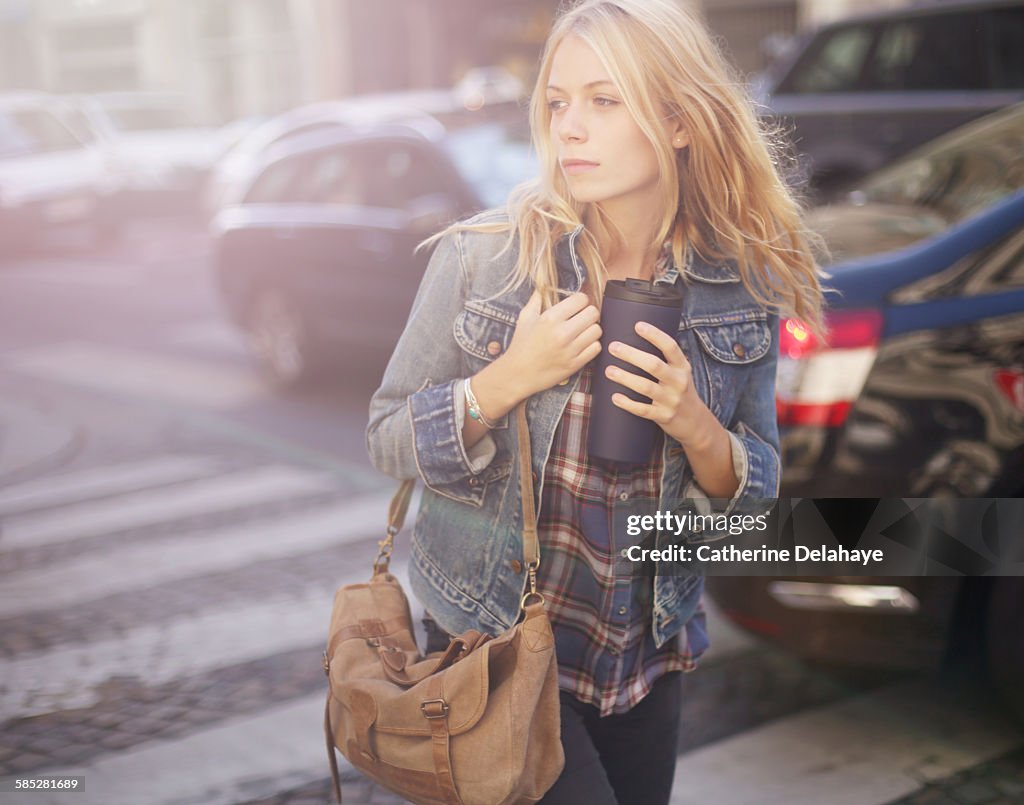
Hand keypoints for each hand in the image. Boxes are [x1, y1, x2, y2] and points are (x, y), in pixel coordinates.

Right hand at [499, 290, 601, 396]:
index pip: (581, 299)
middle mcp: (562, 333)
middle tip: (581, 318)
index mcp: (550, 318)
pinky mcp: (575, 364)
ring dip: (591, 329)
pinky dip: (592, 345)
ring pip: (597, 330)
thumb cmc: (521, 345)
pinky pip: (596, 348)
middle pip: (593, 313)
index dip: (580, 301)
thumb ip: (536, 299)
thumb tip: (543, 286)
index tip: (576, 306)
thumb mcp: (525, 318)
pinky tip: (582, 345)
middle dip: (588, 313)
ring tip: (582, 332)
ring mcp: (570, 349)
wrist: (517, 374)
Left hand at [604, 321, 708, 447]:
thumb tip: (637, 334)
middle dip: (632, 355)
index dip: (655, 335)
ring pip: (646, 387)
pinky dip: (628, 404)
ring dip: (625, 378)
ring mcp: (672, 400)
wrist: (695, 422)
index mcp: (682, 367)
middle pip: (654, 365)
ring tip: (609, 370)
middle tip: (613, 347)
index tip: (638, 325)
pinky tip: (615, 397)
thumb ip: (665, 358)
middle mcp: (678, 382)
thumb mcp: (680, 372)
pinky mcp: (664, 416)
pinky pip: (643, 410)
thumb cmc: (679, 390)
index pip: (670, 347)